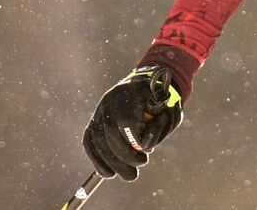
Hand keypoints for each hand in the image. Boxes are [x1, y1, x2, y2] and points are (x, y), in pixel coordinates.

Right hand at [82, 65, 183, 180]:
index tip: (145, 153)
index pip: (126, 121)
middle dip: (124, 157)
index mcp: (130, 93)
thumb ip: (161, 121)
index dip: (134, 141)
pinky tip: (107, 173)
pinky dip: (97, 159)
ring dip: (112, 163)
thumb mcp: (167, 103)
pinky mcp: (93, 121)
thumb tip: (145, 146)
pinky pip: (89, 141)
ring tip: (129, 176)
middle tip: (136, 172)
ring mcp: (100, 112)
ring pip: (99, 141)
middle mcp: (110, 102)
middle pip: (111, 135)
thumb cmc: (158, 95)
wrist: (143, 81)